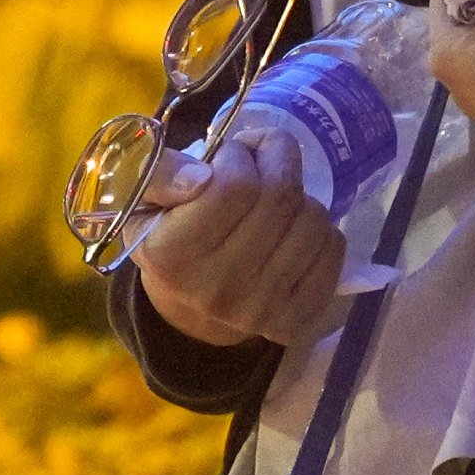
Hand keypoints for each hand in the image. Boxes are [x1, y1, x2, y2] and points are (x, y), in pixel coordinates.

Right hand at [132, 123, 351, 348]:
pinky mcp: (295, 321)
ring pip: (313, 220)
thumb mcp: (142, 197)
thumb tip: (202, 175)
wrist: (191, 309)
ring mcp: (260, 310)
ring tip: (275, 200)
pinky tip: (292, 230)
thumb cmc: (168, 236)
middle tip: (260, 162)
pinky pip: (333, 250)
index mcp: (172, 255)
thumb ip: (159, 171)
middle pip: (280, 196)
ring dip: (300, 195)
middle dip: (276, 160)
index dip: (237, 154)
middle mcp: (216, 289)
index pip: (234, 184)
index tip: (227, 156)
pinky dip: (320, 228)